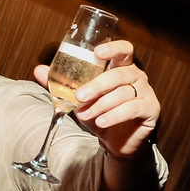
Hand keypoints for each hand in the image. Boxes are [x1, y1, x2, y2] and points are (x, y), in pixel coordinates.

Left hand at [36, 40, 159, 159]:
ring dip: (100, 104)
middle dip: (97, 85)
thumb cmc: (99, 113)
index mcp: (122, 67)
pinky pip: (132, 109)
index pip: (124, 50)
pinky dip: (114, 115)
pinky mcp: (151, 110)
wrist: (116, 142)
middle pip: (119, 74)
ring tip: (84, 114)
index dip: (113, 48)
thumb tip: (38, 69)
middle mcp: (137, 76)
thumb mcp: (78, 99)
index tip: (97, 52)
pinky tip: (101, 121)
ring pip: (123, 93)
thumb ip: (61, 84)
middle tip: (79, 96)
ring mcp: (146, 93)